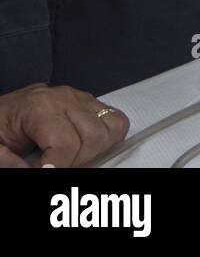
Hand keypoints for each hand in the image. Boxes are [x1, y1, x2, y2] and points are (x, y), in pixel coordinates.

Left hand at [0, 84, 129, 167]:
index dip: (58, 167)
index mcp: (39, 106)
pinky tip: (87, 149)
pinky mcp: (91, 102)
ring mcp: (82, 98)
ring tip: (71, 160)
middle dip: (76, 162)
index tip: (44, 173)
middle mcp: (66, 98)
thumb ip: (8, 163)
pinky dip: (108, 139)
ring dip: (95, 152)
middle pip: (91, 138)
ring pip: (110, 129)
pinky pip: (116, 120)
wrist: (3, 109)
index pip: (65, 143)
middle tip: (55, 168)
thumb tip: (34, 173)